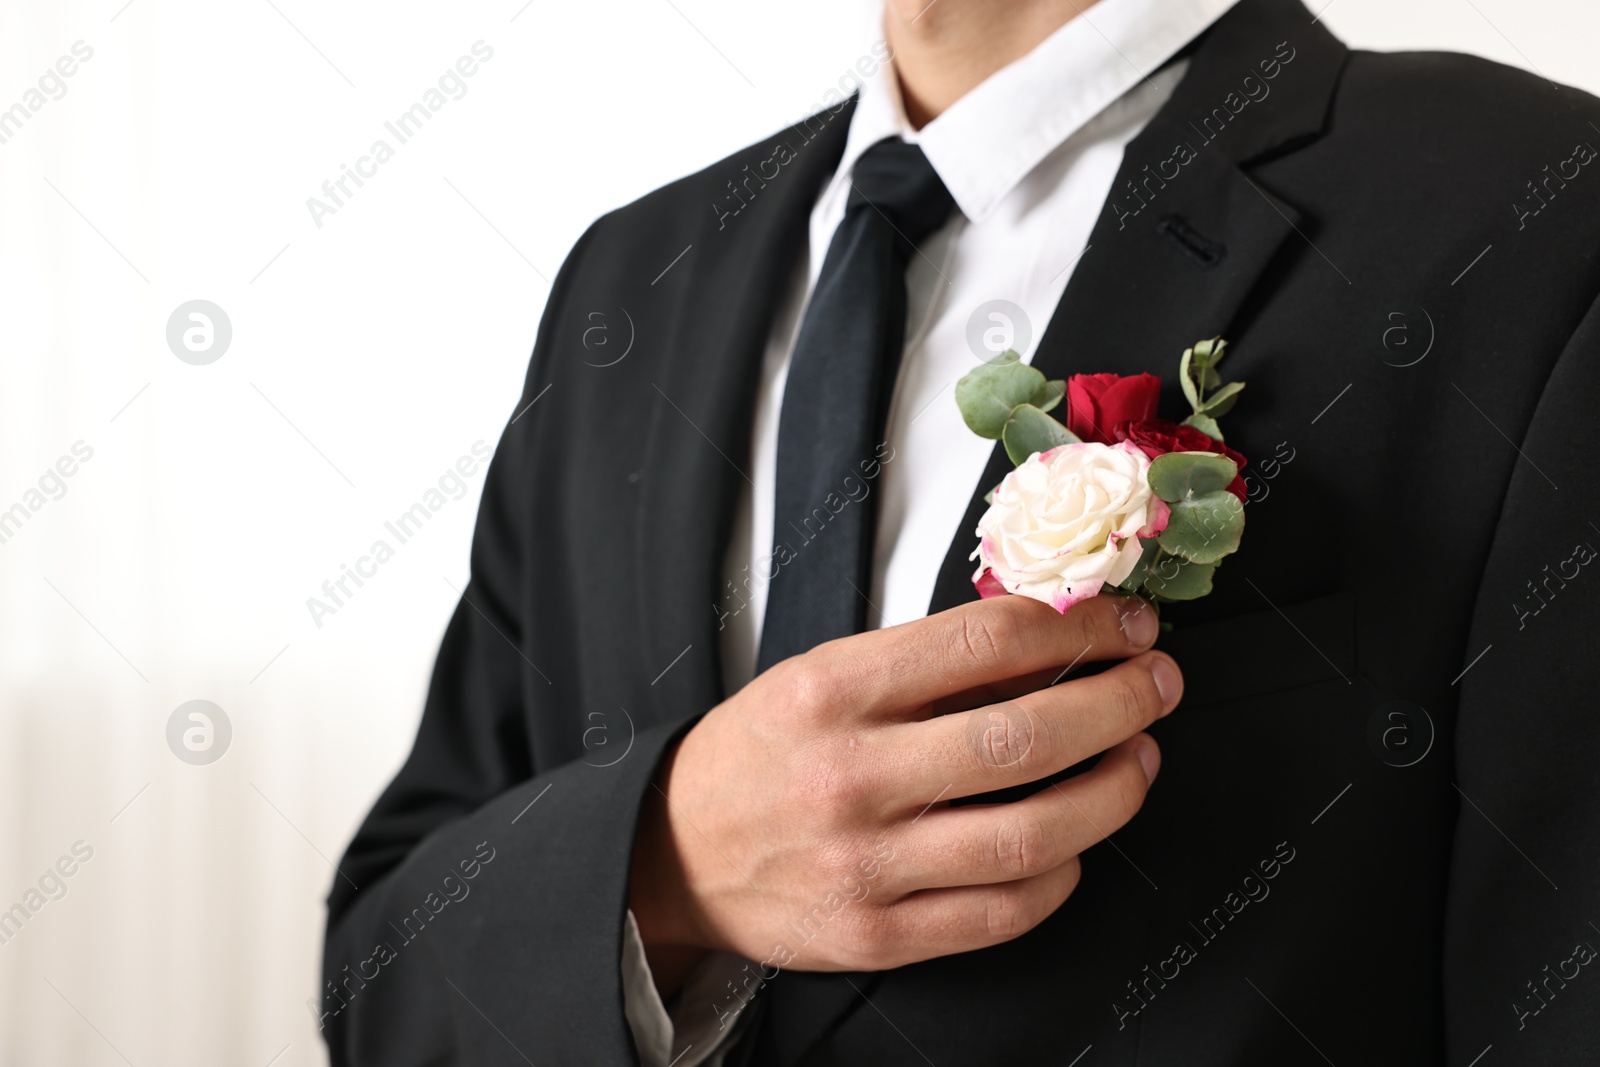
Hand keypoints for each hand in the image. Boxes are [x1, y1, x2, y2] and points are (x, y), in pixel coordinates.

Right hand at [629, 593, 1180, 979]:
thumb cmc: (760, 752)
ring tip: (1138, 759)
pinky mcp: (878, 934)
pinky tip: (1076, 842)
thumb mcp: (821, 675)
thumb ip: (927, 663)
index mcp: (833, 690)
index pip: (986, 641)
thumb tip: (1051, 638)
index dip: (1077, 625)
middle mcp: (852, 775)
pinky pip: (1004, 910)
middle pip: (1025, 736)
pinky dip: (1062, 873)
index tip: (1121, 621)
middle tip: (1156, 683)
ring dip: (1112, 791)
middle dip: (1117, 702)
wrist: (677, 852)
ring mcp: (867, 864)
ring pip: (1032, 832)